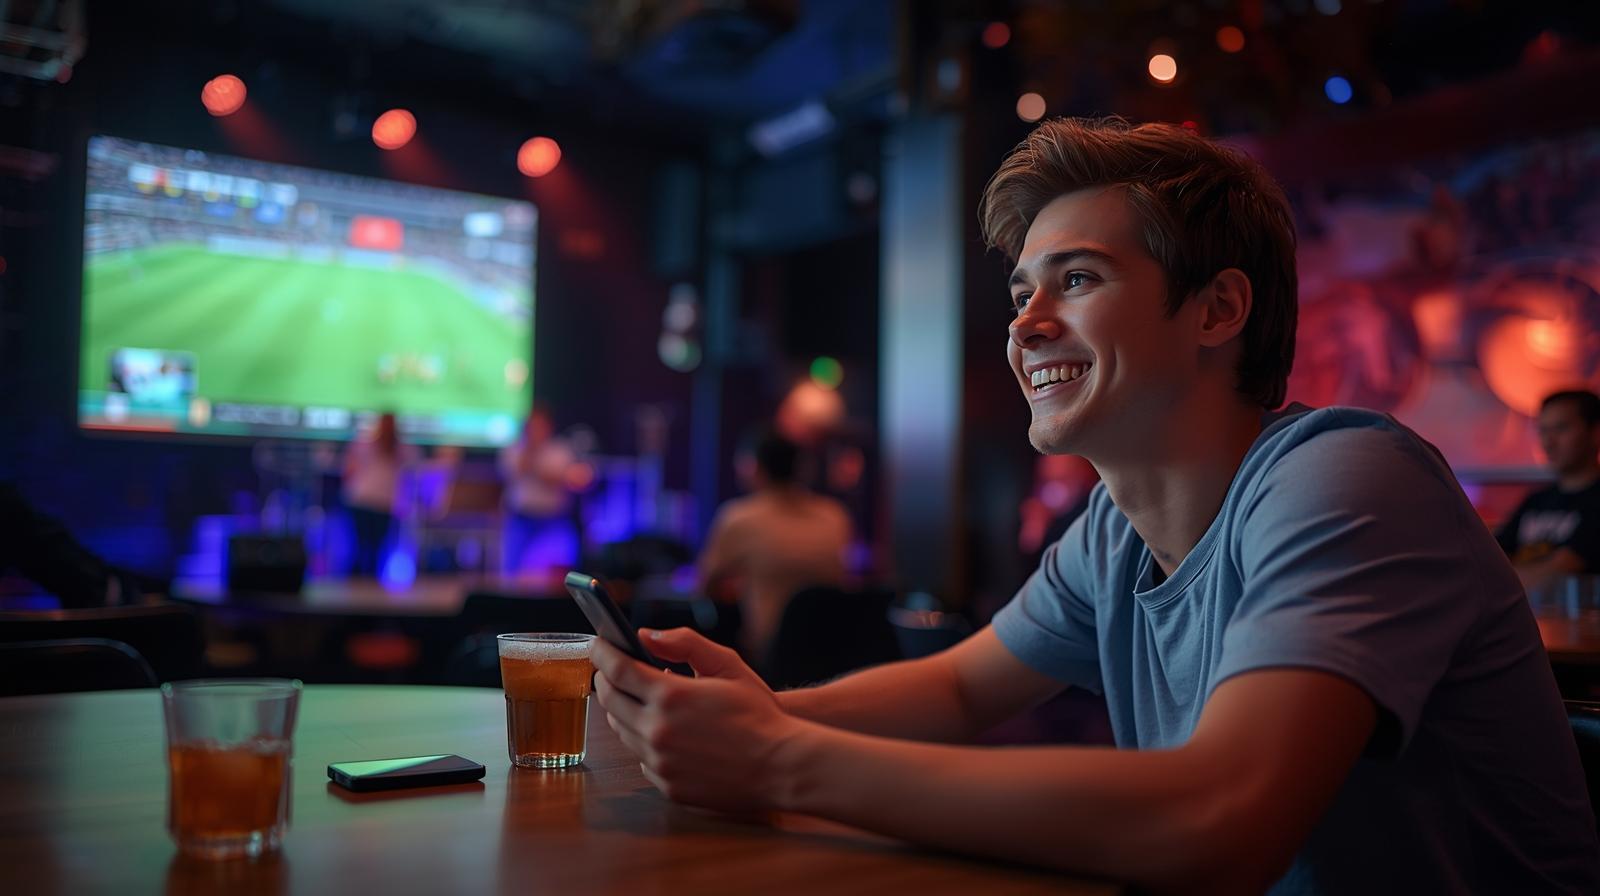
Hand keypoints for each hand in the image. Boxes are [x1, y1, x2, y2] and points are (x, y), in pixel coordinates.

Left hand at [592, 628, 798, 813]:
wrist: (782, 765)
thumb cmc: (759, 713)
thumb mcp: (728, 665)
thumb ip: (685, 643)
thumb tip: (646, 635)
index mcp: (670, 696)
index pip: (617, 670)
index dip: (602, 652)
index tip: (597, 643)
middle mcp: (657, 731)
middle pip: (611, 701)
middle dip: (606, 680)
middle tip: (611, 669)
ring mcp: (660, 762)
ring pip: (622, 731)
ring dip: (624, 710)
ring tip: (639, 699)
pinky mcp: (667, 785)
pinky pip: (642, 759)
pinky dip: (645, 741)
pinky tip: (665, 732)